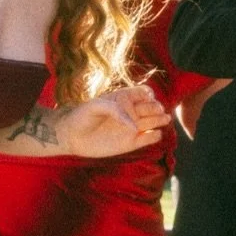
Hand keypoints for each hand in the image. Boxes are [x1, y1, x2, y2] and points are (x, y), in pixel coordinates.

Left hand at [56, 84, 170, 157]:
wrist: (72, 137)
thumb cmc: (81, 117)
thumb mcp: (95, 106)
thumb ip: (115, 110)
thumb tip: (133, 127)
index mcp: (124, 99)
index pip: (144, 93)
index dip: (148, 94)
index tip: (147, 98)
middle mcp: (131, 112)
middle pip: (152, 107)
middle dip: (157, 108)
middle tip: (158, 111)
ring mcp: (132, 128)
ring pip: (153, 121)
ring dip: (161, 120)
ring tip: (163, 119)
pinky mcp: (131, 143)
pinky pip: (149, 138)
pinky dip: (155, 136)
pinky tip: (155, 134)